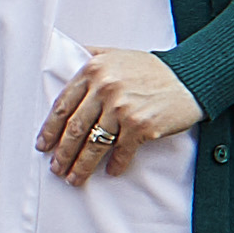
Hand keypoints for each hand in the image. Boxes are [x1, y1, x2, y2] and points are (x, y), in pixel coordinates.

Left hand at [40, 45, 197, 185]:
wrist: (190, 77)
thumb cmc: (152, 69)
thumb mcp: (117, 54)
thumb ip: (92, 56)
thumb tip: (69, 56)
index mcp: (93, 71)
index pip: (63, 105)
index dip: (50, 129)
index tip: (42, 145)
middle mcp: (105, 88)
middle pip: (75, 128)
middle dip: (63, 153)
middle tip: (56, 168)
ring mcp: (122, 108)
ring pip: (95, 144)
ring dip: (82, 165)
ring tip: (74, 178)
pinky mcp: (141, 125)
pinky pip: (122, 151)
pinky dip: (116, 164)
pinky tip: (111, 172)